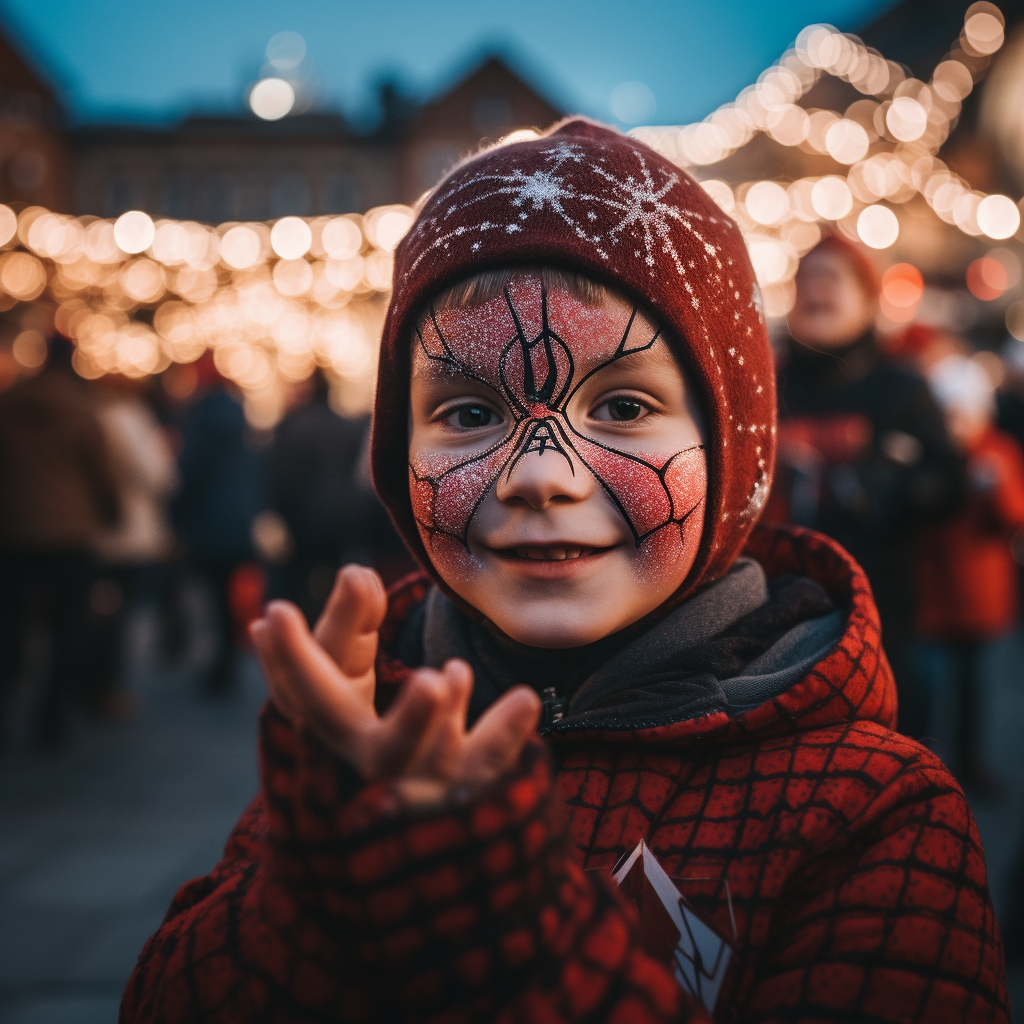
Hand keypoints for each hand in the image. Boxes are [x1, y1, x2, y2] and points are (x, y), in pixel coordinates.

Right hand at [250, 565, 541, 800]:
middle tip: (407, 676)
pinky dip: (500, 737)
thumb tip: (357, 574)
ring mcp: (410, 784)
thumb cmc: (362, 726)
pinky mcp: (457, 796)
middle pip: (357, 742)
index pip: (304, 692)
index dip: (286, 658)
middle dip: (368, 702)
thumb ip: (350, 625)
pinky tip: (523, 698)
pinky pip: (478, 770)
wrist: (401, 823)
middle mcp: (360, 761)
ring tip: (445, 675)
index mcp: (326, 728)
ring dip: (420, 722)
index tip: (274, 613)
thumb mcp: (347, 674)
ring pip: (411, 760)